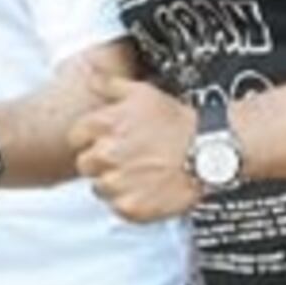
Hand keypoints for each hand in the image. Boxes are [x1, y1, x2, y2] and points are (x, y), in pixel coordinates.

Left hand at [69, 70, 200, 222]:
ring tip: (141, 173)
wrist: (209, 152)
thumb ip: (110, 85)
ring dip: (115, 183)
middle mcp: (106, 154)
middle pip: (85, 164)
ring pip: (99, 188)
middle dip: (102, 162)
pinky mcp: (129, 207)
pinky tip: (147, 188)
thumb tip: (90, 77)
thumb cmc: (177, 122)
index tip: (110, 141)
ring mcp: (117, 182)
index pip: (75, 138)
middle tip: (130, 158)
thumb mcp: (143, 93)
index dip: (91, 140)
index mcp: (103, 125)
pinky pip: (116, 207)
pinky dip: (129, 201)